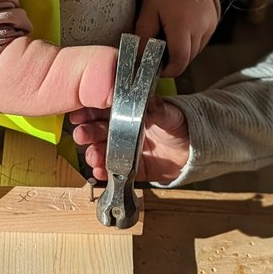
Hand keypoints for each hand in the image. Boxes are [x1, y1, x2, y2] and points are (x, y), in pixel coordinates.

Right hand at [71, 98, 189, 182]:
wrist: (193, 150)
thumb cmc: (179, 125)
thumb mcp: (171, 114)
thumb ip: (160, 110)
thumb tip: (152, 101)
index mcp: (127, 112)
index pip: (102, 108)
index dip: (88, 111)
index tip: (79, 115)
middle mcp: (121, 130)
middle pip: (97, 130)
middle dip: (87, 133)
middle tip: (81, 135)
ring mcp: (123, 149)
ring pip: (102, 150)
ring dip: (93, 153)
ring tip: (92, 156)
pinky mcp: (130, 167)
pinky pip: (113, 170)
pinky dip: (104, 172)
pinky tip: (99, 172)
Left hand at [135, 0, 217, 76]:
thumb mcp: (148, 10)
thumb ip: (143, 35)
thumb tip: (138, 58)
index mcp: (182, 25)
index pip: (180, 60)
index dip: (169, 69)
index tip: (158, 69)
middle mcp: (200, 28)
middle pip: (187, 58)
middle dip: (173, 60)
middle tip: (158, 53)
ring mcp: (210, 26)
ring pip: (195, 52)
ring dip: (182, 51)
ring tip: (168, 37)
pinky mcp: (214, 23)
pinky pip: (201, 42)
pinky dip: (190, 43)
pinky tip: (180, 31)